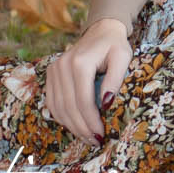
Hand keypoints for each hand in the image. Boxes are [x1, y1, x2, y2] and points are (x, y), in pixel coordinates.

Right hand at [45, 17, 132, 142]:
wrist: (101, 31)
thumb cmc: (115, 45)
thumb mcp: (123, 57)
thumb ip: (115, 79)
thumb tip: (106, 104)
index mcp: (79, 63)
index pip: (83, 100)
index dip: (91, 121)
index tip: (101, 135)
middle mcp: (62, 66)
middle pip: (68, 107)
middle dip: (81, 128)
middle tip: (95, 141)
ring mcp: (53, 70)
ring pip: (58, 107)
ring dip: (71, 126)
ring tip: (86, 137)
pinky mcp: (51, 74)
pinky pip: (52, 102)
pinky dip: (62, 117)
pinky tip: (75, 125)